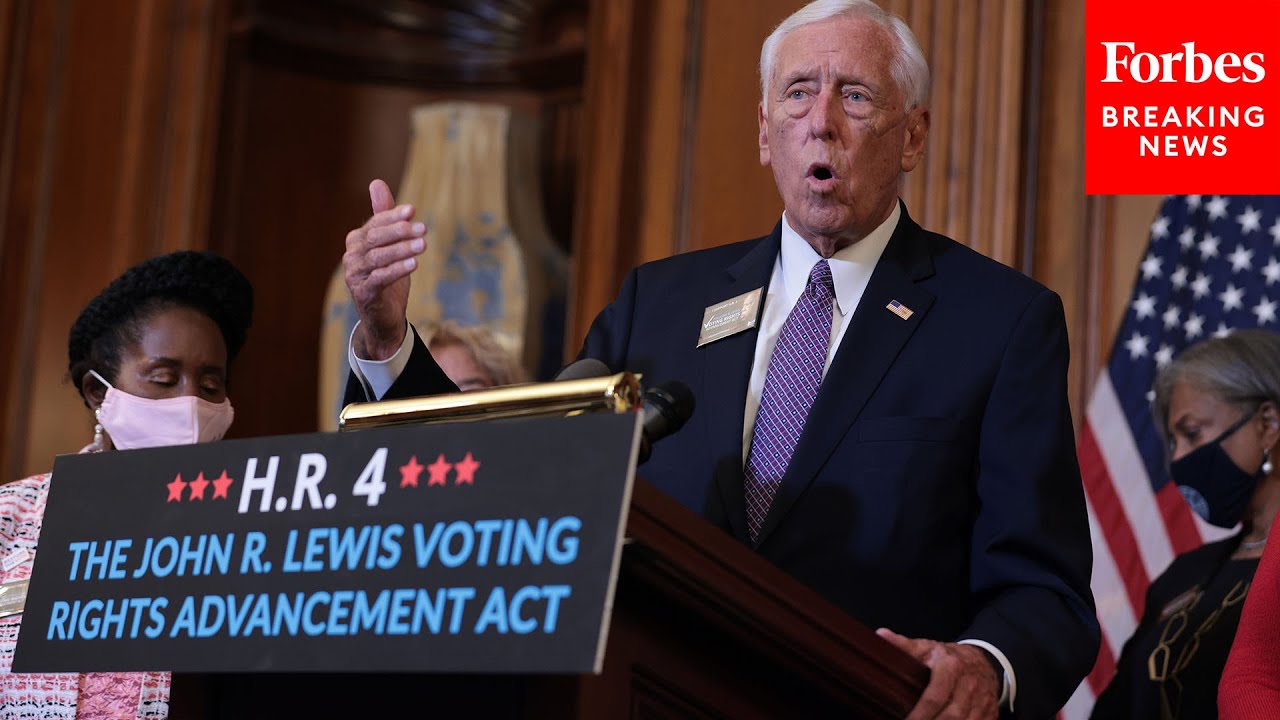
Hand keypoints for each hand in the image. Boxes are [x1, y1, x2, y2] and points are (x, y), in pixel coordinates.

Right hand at [343, 179, 424, 359]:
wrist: (383, 316)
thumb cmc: (387, 277)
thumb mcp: (389, 245)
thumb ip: (383, 216)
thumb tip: (376, 182)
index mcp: (356, 241)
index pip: (375, 223)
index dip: (393, 216)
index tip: (413, 210)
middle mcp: (351, 256)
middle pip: (376, 238)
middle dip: (400, 231)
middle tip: (424, 228)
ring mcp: (355, 275)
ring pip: (379, 257)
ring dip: (402, 249)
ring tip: (423, 244)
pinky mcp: (364, 293)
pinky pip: (380, 278)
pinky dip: (397, 269)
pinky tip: (414, 263)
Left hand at [876, 628, 999, 719]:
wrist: (983, 660)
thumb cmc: (948, 657)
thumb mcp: (926, 647)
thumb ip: (904, 645)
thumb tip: (881, 635)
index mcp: (951, 667)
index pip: (935, 696)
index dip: (919, 714)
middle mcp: (969, 685)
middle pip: (952, 716)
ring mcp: (982, 700)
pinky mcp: (990, 712)